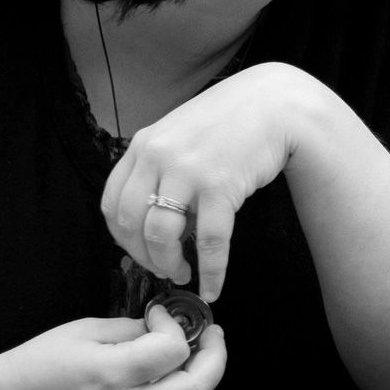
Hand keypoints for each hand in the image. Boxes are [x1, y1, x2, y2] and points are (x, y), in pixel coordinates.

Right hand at [0, 308, 226, 389]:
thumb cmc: (32, 366)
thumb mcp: (81, 332)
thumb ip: (130, 330)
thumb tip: (165, 327)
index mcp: (109, 377)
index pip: (171, 350)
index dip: (175, 325)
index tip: (160, 314)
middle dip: (215, 357)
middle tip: (212, 333)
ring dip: (200, 374)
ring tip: (195, 348)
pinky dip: (177, 389)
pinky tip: (169, 369)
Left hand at [101, 62, 323, 300]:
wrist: (277, 103)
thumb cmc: (232, 120)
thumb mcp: (182, 135)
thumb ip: (162, 169)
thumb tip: (159, 220)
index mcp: (143, 145)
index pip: (112, 204)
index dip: (123, 238)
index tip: (140, 252)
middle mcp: (157, 156)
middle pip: (131, 224)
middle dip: (144, 257)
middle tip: (163, 269)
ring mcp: (188, 170)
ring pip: (161, 235)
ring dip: (169, 266)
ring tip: (184, 274)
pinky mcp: (221, 185)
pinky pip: (209, 240)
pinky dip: (210, 271)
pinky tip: (213, 286)